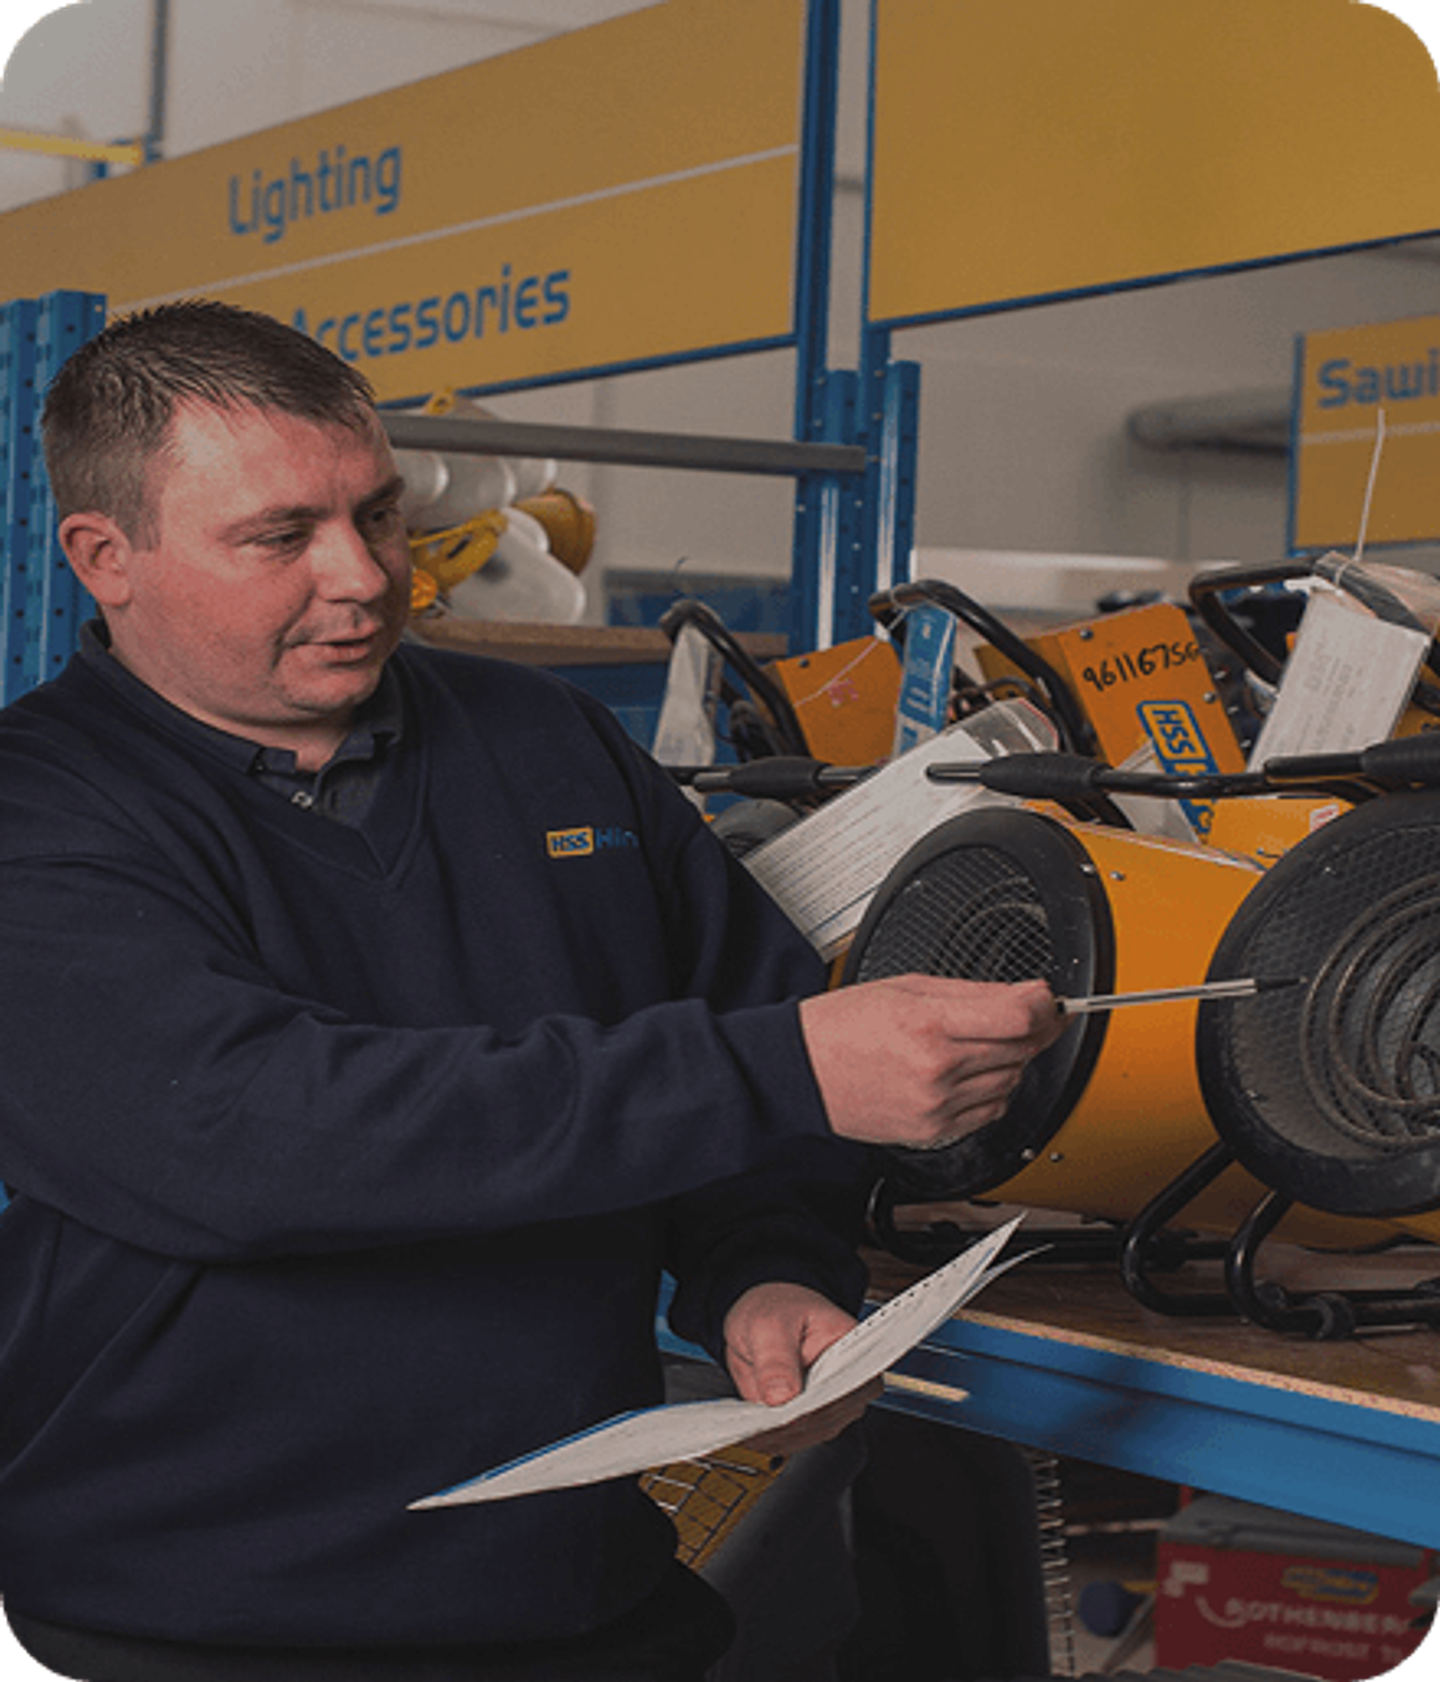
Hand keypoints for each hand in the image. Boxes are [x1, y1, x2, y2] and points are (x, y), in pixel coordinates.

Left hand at [722, 1281, 880, 1455]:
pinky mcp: (813, 1416)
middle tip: (759, 1424)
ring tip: (752, 1428)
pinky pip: (796, 1436)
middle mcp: (850, 1379)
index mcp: (854, 1346)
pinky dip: (773, 1437)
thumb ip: (776, 1360)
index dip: (817, 1405)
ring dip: (780, 1436)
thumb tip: (781, 1397)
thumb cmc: (776, 1308)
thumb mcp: (769, 1324)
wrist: (766, 1313)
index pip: (846, 1386)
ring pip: (812, 1433)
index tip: (787, 1414)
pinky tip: (754, 1430)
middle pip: (829, 1416)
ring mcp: (832, 1401)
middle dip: (792, 1426)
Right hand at [799, 974, 1064, 1148]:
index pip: (1019, 1018)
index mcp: (929, 1025)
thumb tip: (1027, 995)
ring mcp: (937, 1105)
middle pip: (1022, 1049)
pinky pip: (991, 1111)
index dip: (1045, 1005)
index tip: (1046, 997)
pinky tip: (970, 1072)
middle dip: (1033, 1028)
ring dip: (1011, 1059)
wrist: (803, 1071)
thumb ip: (974, 992)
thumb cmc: (845, 1026)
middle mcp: (937, 1070)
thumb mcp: (907, 987)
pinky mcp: (935, 1130)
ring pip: (1012, 1081)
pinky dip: (993, 1090)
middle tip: (1025, 1014)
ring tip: (981, 1041)